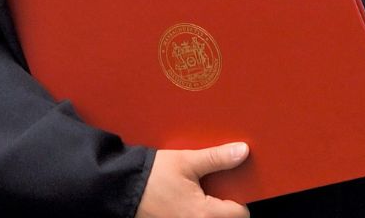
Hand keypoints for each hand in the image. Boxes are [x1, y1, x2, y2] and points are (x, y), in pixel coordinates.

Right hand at [136, 143, 250, 217]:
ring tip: (198, 195)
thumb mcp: (186, 161)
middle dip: (224, 207)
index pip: (240, 214)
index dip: (239, 199)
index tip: (231, 188)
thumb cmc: (151, 175)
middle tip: (214, 191)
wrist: (122, 187)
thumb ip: (217, 158)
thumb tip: (242, 151)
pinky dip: (195, 213)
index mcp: (203, 214)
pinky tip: (185, 201)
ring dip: (209, 210)